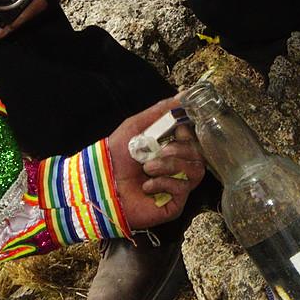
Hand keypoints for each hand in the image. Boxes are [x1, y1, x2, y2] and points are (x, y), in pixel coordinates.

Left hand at [107, 98, 202, 231]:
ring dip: (171, 166)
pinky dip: (165, 183)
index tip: (177, 132)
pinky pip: (184, 189)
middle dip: (178, 150)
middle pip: (198, 155)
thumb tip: (184, 94)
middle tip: (159, 152)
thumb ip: (161, 111)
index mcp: (171, 150)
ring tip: (148, 168)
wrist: (100, 184)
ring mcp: (178, 187)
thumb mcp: (136, 126)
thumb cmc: (116, 156)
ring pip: (195, 171)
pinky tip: (147, 185)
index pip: (195, 140)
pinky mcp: (175, 204)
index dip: (189, 135)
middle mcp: (178, 168)